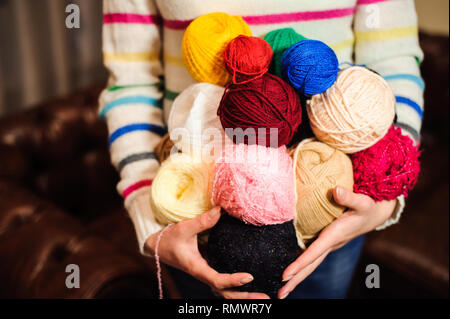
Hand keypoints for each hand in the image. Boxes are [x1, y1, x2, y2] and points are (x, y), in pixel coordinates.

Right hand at [145, 207, 269, 298]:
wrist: (157, 246)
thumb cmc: (169, 239)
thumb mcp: (183, 228)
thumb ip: (202, 221)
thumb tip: (221, 210)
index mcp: (197, 268)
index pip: (217, 280)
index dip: (233, 280)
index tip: (249, 277)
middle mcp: (203, 274)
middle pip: (226, 293)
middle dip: (245, 298)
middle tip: (267, 298)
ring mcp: (207, 274)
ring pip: (226, 292)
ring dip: (244, 297)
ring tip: (264, 297)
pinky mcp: (209, 270)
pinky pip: (224, 284)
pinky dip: (237, 288)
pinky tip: (252, 285)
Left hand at [277, 186, 396, 298]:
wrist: (377, 214)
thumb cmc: (369, 207)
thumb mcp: (363, 201)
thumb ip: (349, 196)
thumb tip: (336, 190)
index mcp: (335, 235)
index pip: (314, 252)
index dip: (300, 263)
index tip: (285, 275)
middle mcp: (331, 244)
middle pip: (310, 265)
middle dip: (295, 280)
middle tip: (279, 294)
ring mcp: (329, 245)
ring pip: (311, 263)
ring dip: (297, 276)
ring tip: (282, 289)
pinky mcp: (328, 242)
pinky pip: (313, 257)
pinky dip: (302, 266)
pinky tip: (293, 271)